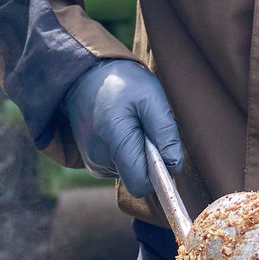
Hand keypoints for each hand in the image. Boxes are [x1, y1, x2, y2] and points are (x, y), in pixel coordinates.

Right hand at [60, 60, 181, 196]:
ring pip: (129, 172)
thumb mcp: (151, 96)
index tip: (163, 150)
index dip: (159, 173)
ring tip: (131, 125)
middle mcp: (99, 160)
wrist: (84, 75)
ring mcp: (93, 162)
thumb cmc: (121, 82)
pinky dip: (126, 153)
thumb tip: (175, 165)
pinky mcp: (92, 161)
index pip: (141, 184)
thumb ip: (165, 132)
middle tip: (146, 129)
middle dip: (149, 160)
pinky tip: (121, 130)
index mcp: (114, 143)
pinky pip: (119, 166)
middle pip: (137, 179)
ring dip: (138, 154)